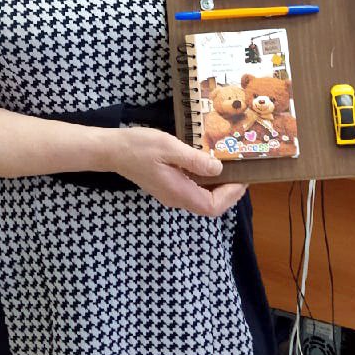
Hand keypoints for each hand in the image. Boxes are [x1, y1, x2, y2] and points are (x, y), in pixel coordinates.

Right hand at [105, 128, 248, 216]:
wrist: (112, 150)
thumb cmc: (139, 147)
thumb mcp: (169, 147)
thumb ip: (195, 160)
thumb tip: (218, 169)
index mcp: (178, 192)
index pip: (212, 207)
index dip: (231, 196)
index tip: (243, 179)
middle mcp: (176, 198)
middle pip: (210, 206)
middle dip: (230, 193)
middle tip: (242, 173)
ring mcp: (171, 194)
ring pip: (202, 199)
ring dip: (220, 188)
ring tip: (232, 169)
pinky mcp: (168, 186)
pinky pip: (194, 191)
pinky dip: (207, 183)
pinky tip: (210, 166)